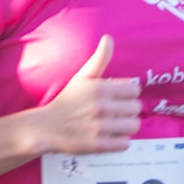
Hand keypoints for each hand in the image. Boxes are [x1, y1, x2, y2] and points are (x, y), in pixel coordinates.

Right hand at [35, 35, 140, 154]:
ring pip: (134, 126)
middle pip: (136, 108)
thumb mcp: (82, 77)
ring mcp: (99, 127)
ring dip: (127, 126)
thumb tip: (108, 38)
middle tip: (116, 111)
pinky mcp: (97, 145)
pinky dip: (121, 141)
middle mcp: (100, 107)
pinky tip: (112, 136)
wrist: (47, 127)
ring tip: (116, 124)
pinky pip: (125, 143)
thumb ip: (99, 59)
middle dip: (128, 109)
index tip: (119, 96)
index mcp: (99, 88)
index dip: (128, 93)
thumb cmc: (67, 100)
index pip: (134, 89)